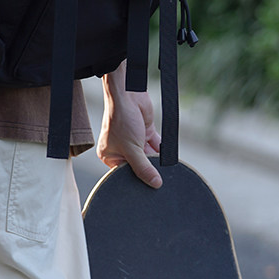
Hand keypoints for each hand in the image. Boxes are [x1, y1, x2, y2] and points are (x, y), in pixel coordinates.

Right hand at [98, 63, 162, 187]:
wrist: (128, 94)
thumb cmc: (120, 119)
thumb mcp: (132, 149)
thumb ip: (144, 168)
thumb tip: (154, 183)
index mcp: (110, 155)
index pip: (124, 173)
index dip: (136, 178)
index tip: (148, 184)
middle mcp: (121, 149)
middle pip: (138, 165)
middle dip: (148, 169)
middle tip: (158, 177)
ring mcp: (134, 140)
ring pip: (148, 156)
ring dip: (156, 160)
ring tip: (163, 166)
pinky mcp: (145, 132)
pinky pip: (155, 145)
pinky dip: (162, 150)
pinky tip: (168, 157)